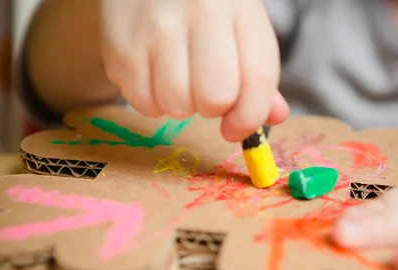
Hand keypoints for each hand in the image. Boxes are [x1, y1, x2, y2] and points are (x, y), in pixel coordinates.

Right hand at [98, 0, 289, 140]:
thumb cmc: (202, 5)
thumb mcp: (239, 25)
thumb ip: (258, 72)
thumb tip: (275, 117)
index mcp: (239, 7)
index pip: (258, 76)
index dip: (251, 115)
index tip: (237, 128)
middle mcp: (201, 12)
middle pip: (215, 97)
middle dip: (212, 108)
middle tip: (204, 90)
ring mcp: (157, 28)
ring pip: (176, 106)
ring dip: (180, 105)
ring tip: (177, 78)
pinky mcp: (122, 46)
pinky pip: (142, 103)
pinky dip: (150, 101)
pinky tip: (153, 76)